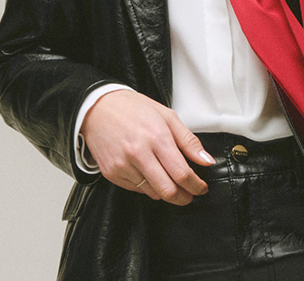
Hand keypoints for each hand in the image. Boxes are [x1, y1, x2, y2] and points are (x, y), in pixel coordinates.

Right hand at [79, 89, 214, 204]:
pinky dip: (148, 187)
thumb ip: (189, 141)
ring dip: (166, 192)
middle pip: (168, 190)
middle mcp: (138, 154)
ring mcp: (123, 166)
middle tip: (190, 194)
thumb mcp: (167, 116)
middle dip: (184, 197)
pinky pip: (136, 190)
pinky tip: (150, 174)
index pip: (182, 173)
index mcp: (156, 137)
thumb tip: (206, 161)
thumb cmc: (133, 109)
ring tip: (170, 181)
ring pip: (153, 193)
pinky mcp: (111, 174)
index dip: (196, 186)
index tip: (201, 188)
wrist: (97, 108)